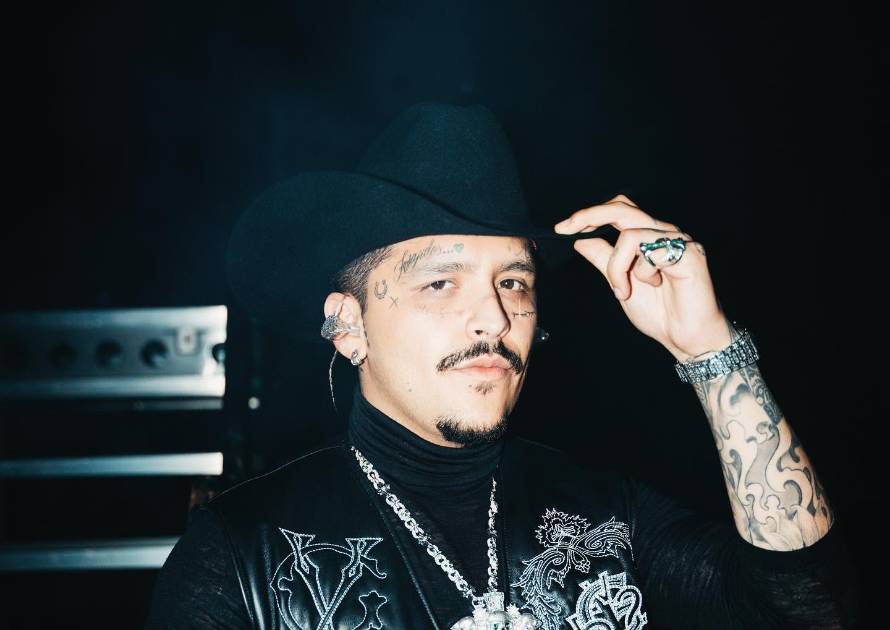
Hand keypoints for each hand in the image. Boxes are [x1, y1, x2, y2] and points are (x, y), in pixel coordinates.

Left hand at [553, 194, 732, 360]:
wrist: (686, 339)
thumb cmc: (660, 313)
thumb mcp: (620, 283)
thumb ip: (604, 260)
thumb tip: (580, 240)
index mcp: (647, 237)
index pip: (618, 210)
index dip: (590, 214)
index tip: (561, 228)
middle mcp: (663, 232)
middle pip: (622, 207)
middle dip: (589, 216)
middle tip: (566, 230)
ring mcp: (678, 240)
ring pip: (629, 234)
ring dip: (616, 267)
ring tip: (623, 291)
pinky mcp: (689, 253)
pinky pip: (649, 252)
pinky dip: (640, 273)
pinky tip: (653, 286)